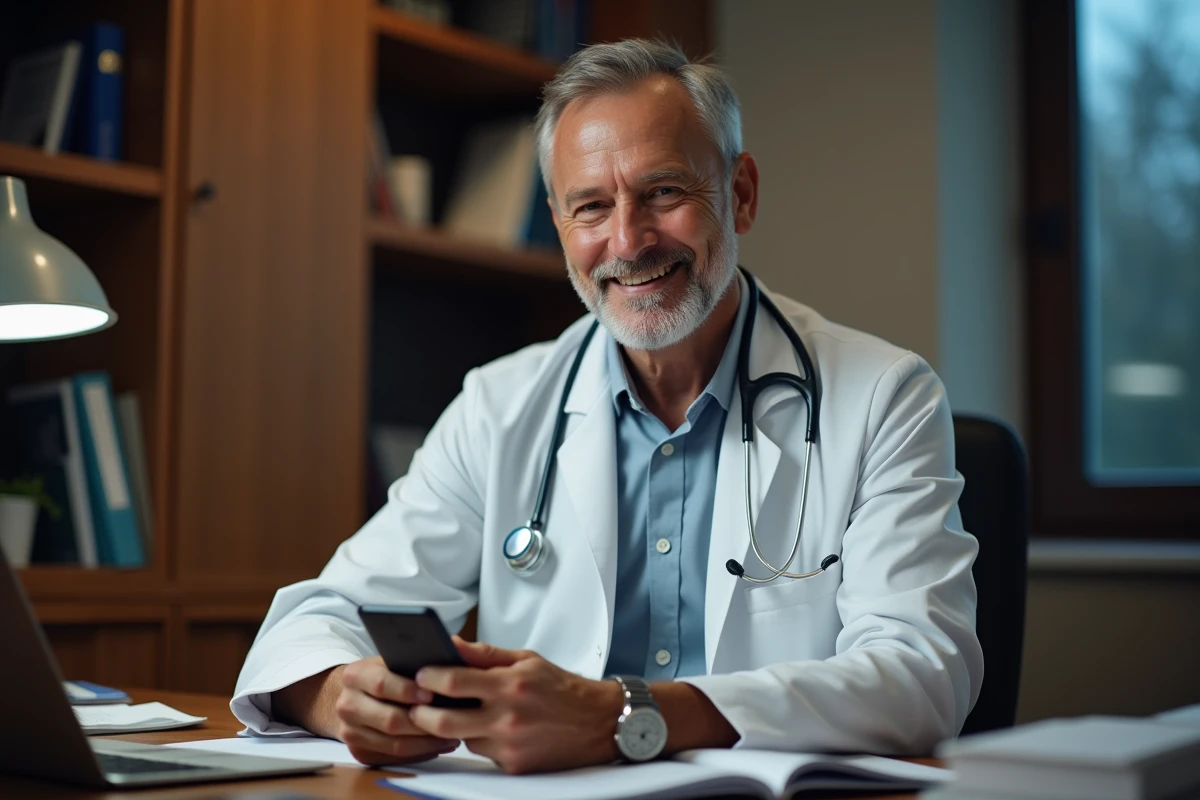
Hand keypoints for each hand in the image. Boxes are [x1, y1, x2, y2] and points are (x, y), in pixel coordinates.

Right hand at [332, 656, 462, 765]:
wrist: (354, 695)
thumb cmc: (383, 674)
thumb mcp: (390, 660)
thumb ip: (410, 662)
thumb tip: (446, 667)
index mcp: (354, 676)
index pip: (381, 685)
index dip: (408, 690)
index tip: (431, 694)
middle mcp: (347, 706)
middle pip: (390, 720)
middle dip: (423, 722)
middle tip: (450, 720)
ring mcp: (350, 732)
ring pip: (394, 745)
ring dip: (427, 743)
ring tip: (451, 736)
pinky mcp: (359, 753)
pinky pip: (394, 759)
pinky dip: (419, 753)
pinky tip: (437, 745)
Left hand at [408, 636, 622, 773]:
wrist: (599, 723)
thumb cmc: (562, 688)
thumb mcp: (526, 659)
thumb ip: (485, 654)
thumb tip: (452, 646)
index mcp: (509, 685)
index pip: (453, 681)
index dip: (428, 676)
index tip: (419, 673)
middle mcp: (507, 717)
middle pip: (443, 721)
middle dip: (422, 713)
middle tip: (418, 704)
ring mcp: (509, 745)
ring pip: (461, 738)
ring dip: (456, 727)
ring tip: (464, 712)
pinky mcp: (514, 765)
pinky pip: (482, 753)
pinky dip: (481, 740)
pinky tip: (494, 729)